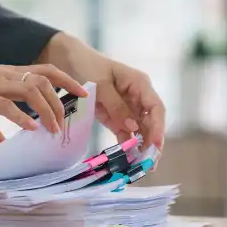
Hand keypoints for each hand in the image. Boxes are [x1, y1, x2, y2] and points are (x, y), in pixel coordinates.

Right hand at [0, 48, 87, 145]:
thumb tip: (3, 152)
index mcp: (8, 74)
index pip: (45, 71)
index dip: (67, 79)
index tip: (83, 92)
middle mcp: (6, 75)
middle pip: (44, 80)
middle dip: (61, 100)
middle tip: (68, 121)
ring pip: (31, 90)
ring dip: (47, 110)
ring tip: (54, 129)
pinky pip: (7, 105)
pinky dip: (22, 117)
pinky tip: (31, 129)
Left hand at [37, 33, 164, 153]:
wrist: (68, 59)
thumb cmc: (88, 64)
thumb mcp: (101, 84)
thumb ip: (117, 106)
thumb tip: (133, 128)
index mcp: (140, 84)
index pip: (156, 107)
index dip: (158, 127)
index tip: (156, 144)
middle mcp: (137, 96)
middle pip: (151, 122)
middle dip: (152, 142)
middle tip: (150, 163)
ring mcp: (127, 107)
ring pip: (140, 130)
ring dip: (140, 147)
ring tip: (140, 166)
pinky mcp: (115, 115)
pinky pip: (124, 132)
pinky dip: (126, 144)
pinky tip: (126, 159)